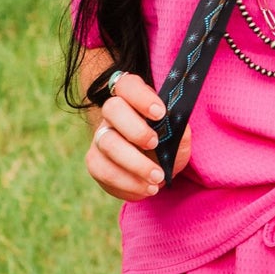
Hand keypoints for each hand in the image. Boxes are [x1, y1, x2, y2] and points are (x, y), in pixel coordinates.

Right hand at [84, 72, 191, 202]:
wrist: (155, 172)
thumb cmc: (167, 147)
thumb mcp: (179, 137)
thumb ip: (179, 130)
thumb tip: (175, 125)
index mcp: (134, 98)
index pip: (128, 84)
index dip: (141, 96)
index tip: (160, 113)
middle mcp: (113, 113)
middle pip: (112, 108)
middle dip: (136, 129)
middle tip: (155, 144)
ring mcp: (100, 136)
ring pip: (107, 143)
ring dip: (135, 164)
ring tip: (157, 179)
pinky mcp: (95, 162)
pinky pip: (104, 171)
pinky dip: (128, 183)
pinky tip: (145, 189)